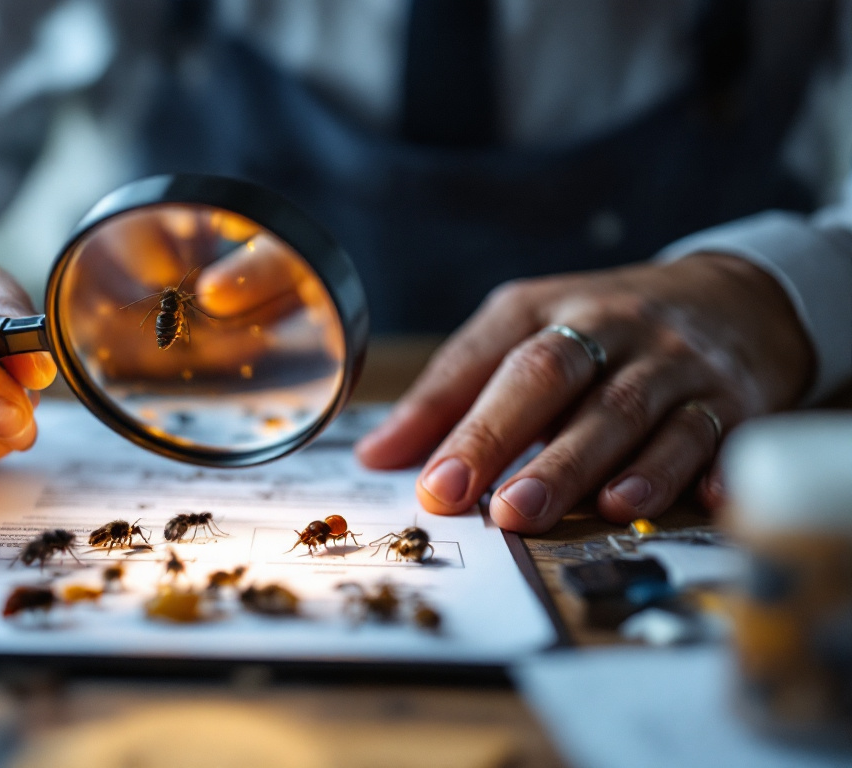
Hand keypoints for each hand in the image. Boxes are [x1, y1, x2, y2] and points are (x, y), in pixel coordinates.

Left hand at [355, 254, 813, 532]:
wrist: (738, 297)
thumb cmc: (605, 331)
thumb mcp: (526, 336)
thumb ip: (452, 395)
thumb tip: (376, 456)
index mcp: (547, 309)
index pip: (489, 356)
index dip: (450, 416)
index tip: (420, 478)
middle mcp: (611, 328)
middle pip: (554, 378)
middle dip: (509, 439)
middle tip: (476, 500)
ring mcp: (675, 363)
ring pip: (630, 413)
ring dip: (584, 466)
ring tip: (542, 512)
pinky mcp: (735, 400)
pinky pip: (717, 436)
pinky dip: (699, 473)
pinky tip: (689, 503)